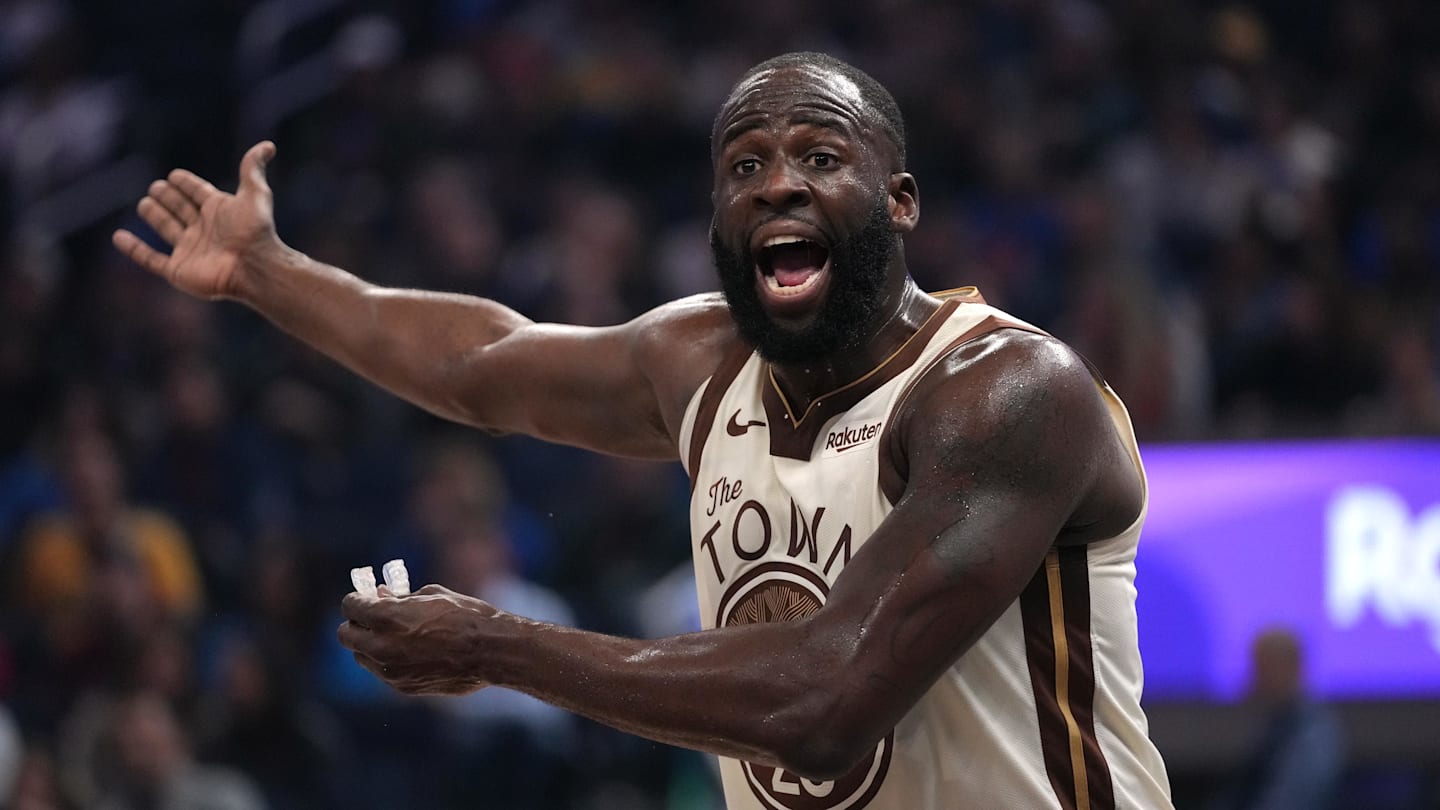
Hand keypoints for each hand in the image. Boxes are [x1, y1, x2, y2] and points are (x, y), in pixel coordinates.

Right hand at [112, 141, 281, 300]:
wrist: (254, 267)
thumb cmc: (255, 231)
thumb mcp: (255, 194)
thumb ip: (253, 169)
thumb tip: (268, 145)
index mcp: (219, 211)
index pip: (197, 192)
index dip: (186, 184)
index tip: (175, 175)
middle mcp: (204, 229)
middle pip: (180, 209)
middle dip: (169, 198)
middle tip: (157, 188)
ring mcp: (190, 250)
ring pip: (167, 229)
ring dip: (155, 216)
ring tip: (145, 204)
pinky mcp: (178, 270)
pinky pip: (151, 259)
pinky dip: (134, 249)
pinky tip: (119, 237)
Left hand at [337, 584, 497, 695]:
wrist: (490, 651)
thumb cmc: (465, 616)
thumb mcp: (431, 596)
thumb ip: (400, 598)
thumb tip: (381, 596)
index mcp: (386, 617)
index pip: (350, 606)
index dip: (357, 600)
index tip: (365, 598)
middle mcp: (381, 646)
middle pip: (346, 635)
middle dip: (357, 624)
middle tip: (373, 618)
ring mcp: (390, 670)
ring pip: (362, 656)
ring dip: (370, 645)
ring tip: (395, 636)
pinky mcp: (402, 687)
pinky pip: (382, 672)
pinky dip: (388, 661)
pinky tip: (411, 652)